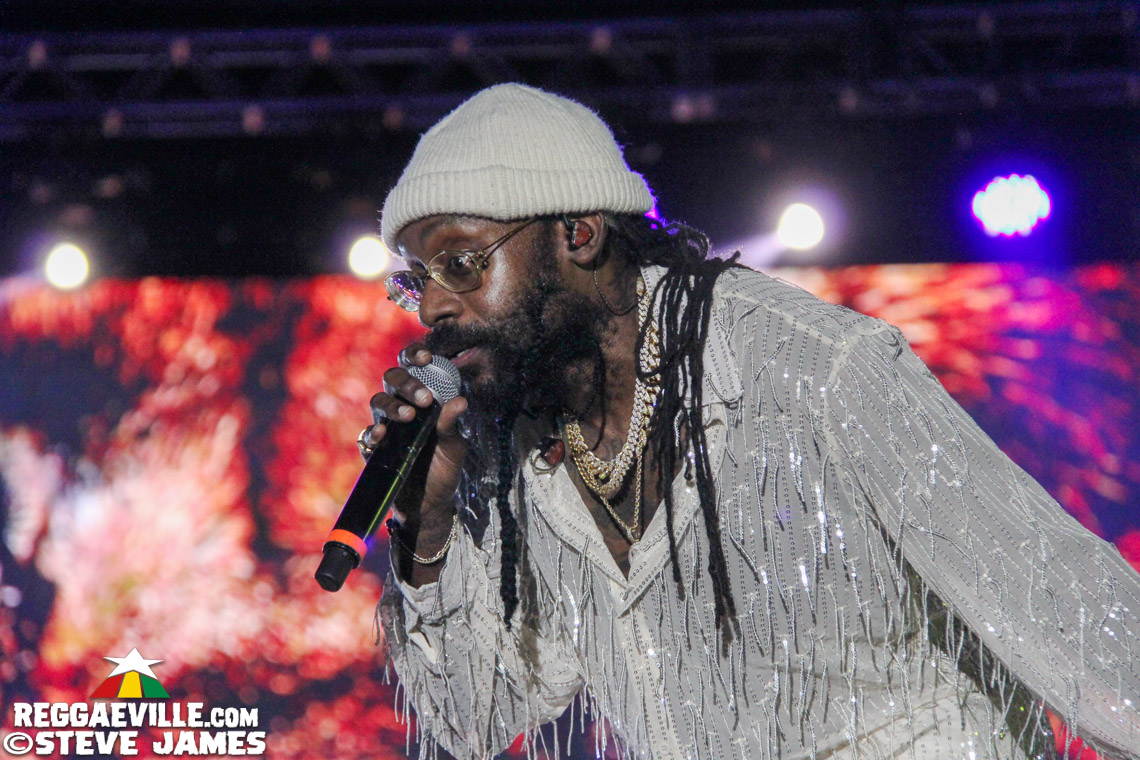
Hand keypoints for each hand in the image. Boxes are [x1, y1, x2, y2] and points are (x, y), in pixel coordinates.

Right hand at [364, 342, 468, 529]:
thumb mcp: (454, 447)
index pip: (413, 368)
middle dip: (406, 383)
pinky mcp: (374, 450)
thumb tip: (460, 401)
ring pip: (378, 401)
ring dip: (392, 405)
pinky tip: (383, 436)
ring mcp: (387, 428)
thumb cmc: (444, 469)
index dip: (414, 356)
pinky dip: (373, 432)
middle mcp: (402, 408)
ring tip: (408, 416)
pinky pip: (366, 435)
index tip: (426, 357)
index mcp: (422, 400)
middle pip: (392, 379)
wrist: (432, 505)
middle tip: (424, 399)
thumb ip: (452, 424)